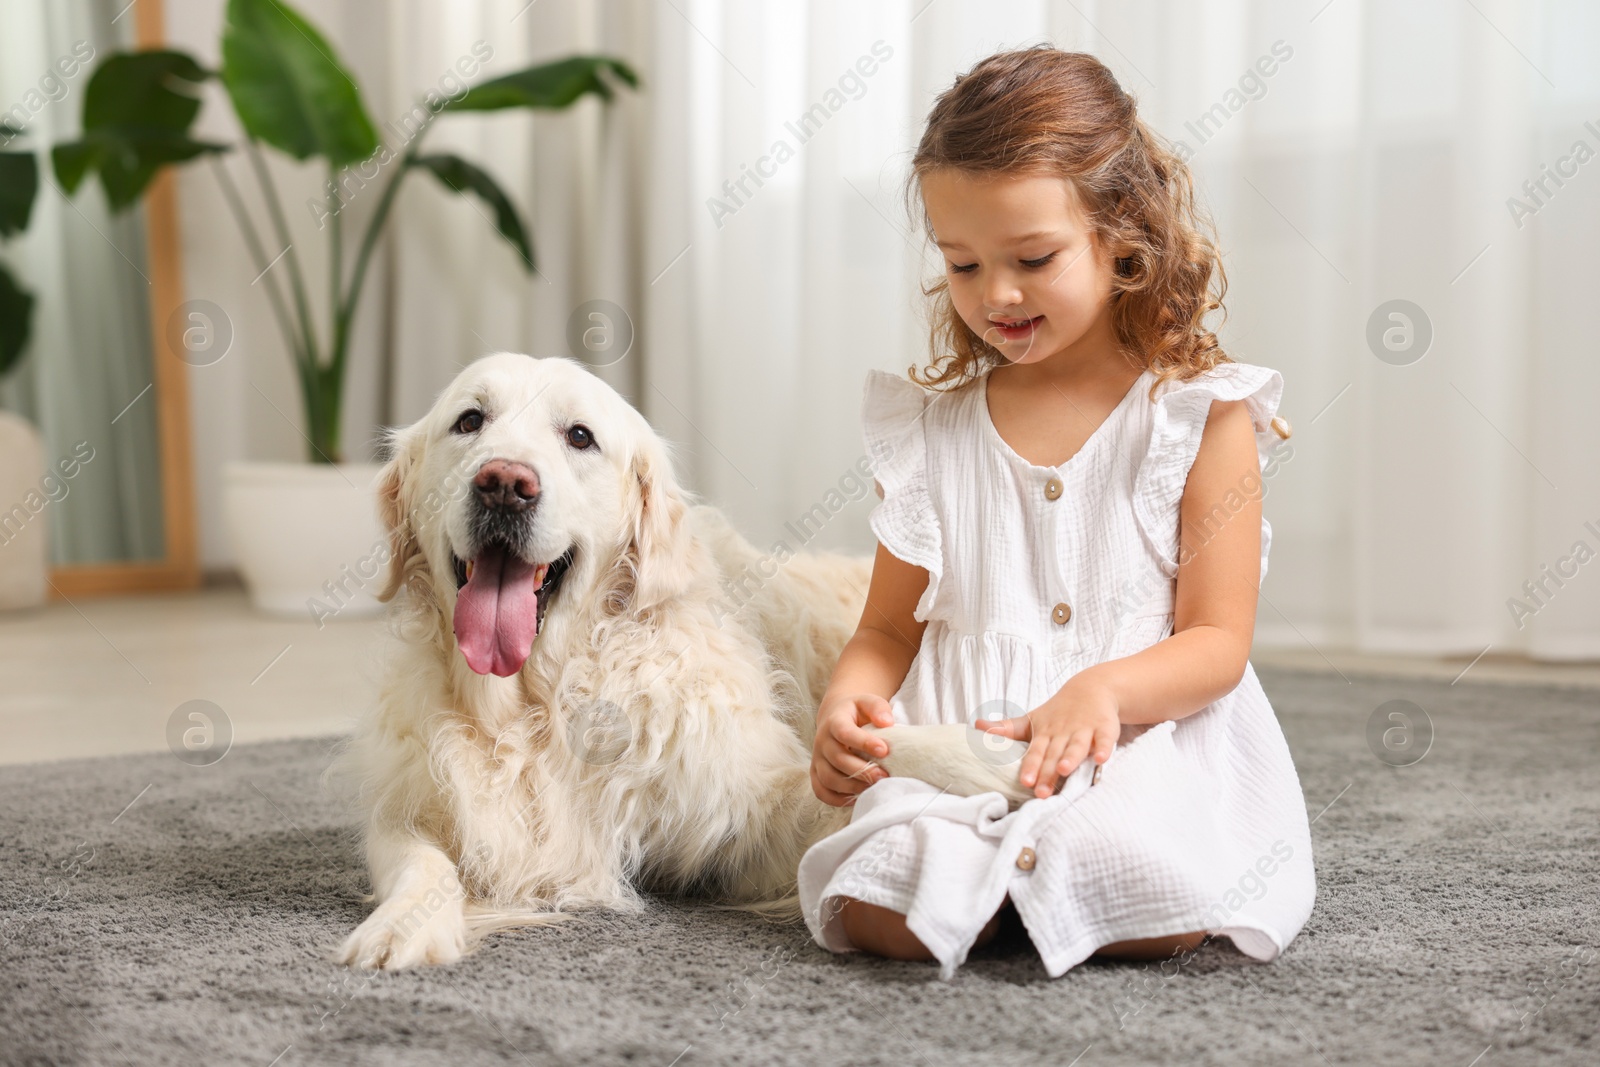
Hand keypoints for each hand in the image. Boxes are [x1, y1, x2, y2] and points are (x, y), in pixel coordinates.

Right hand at [811, 693, 894, 805]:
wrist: (836, 717)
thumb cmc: (857, 712)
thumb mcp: (868, 702)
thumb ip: (878, 708)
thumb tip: (887, 723)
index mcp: (834, 721)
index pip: (845, 733)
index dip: (863, 743)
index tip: (884, 750)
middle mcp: (822, 741)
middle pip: (837, 759)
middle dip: (862, 770)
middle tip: (884, 776)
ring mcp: (818, 759)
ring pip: (828, 778)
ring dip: (852, 786)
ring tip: (874, 788)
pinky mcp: (816, 773)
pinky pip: (821, 791)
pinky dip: (837, 799)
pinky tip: (858, 797)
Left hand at [974, 678, 1118, 798]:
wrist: (1091, 688)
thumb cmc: (1057, 713)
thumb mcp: (1032, 720)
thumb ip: (1007, 728)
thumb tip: (976, 726)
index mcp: (1045, 733)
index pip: (1035, 752)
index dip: (1031, 766)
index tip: (1025, 781)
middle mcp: (1063, 732)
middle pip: (1054, 754)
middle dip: (1048, 772)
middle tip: (1042, 792)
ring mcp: (1084, 730)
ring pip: (1077, 746)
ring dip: (1071, 757)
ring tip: (1065, 770)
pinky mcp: (1104, 728)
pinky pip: (1105, 739)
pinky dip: (1104, 748)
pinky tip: (1101, 760)